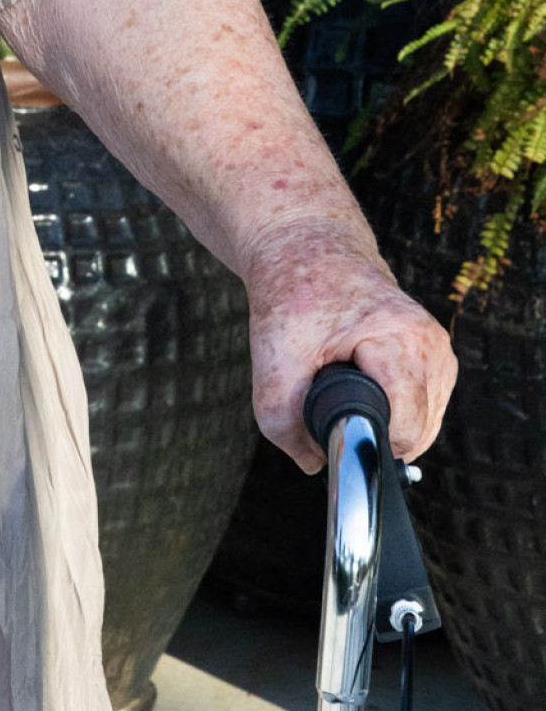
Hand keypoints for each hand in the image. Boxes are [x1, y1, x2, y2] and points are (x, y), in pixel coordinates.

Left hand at [243, 219, 456, 470]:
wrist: (308, 247)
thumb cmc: (293, 295)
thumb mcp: (271, 357)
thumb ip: (282, 420)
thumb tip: (315, 463)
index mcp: (402, 337)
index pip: (405, 425)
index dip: (366, 441)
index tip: (333, 433)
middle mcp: (431, 344)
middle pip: (418, 432)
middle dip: (372, 432)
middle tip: (330, 403)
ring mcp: (439, 351)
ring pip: (425, 425)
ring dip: (385, 423)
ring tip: (345, 387)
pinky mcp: (437, 358)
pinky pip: (424, 409)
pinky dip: (395, 410)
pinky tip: (365, 388)